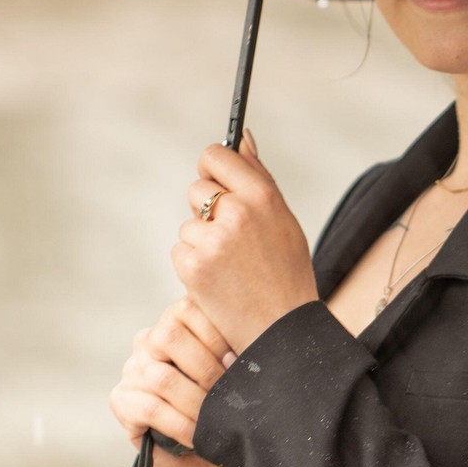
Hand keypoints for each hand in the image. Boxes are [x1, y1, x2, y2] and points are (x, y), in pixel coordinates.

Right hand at [108, 297, 244, 466]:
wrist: (196, 451)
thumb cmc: (217, 403)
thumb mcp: (227, 373)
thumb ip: (232, 353)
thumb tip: (247, 354)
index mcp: (175, 322)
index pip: (188, 309)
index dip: (217, 335)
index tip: (239, 360)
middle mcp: (148, 340)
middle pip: (169, 336)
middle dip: (206, 369)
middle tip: (229, 394)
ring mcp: (132, 369)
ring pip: (162, 378)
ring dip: (195, 403)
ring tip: (216, 420)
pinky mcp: (121, 399)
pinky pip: (151, 409)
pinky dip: (179, 425)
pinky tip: (196, 437)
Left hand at [173, 127, 318, 353]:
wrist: (282, 331)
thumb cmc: (286, 272)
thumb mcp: (283, 220)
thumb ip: (259, 177)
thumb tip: (242, 136)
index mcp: (262, 197)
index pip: (216, 155)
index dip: (213, 167)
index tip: (216, 178)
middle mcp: (236, 213)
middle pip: (197, 189)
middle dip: (206, 209)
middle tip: (230, 237)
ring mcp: (211, 241)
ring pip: (188, 224)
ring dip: (201, 241)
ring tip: (230, 266)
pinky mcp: (192, 267)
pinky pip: (181, 249)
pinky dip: (193, 264)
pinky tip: (218, 280)